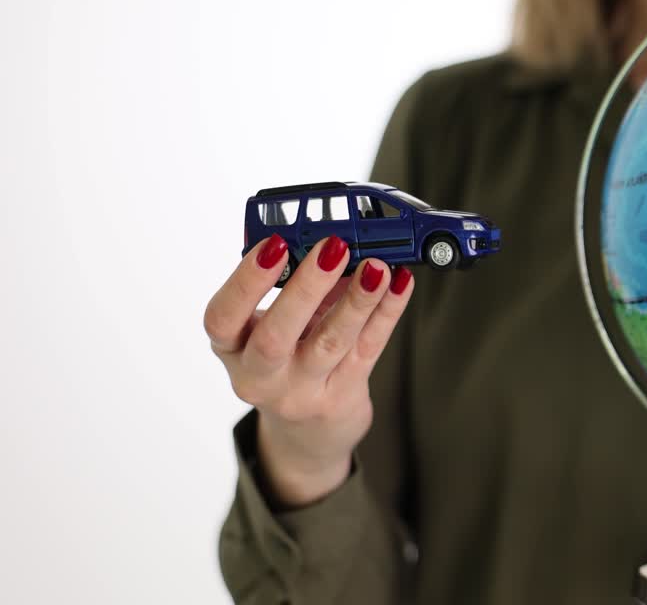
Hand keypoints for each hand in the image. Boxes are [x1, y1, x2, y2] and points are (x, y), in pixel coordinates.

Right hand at [204, 234, 414, 507]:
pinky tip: (400, 285)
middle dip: (306, 288)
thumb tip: (315, 239)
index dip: (245, 281)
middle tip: (333, 249)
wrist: (306, 431)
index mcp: (231, 349)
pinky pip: (368, 349)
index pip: (222, 319)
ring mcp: (301, 392)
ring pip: (330, 344)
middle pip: (276, 338)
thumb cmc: (285, 360)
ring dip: (356, 300)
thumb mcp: (268, 326)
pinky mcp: (342, 396)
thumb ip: (286, 286)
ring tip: (376, 266)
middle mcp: (260, 377)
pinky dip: (386, 313)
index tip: (274, 245)